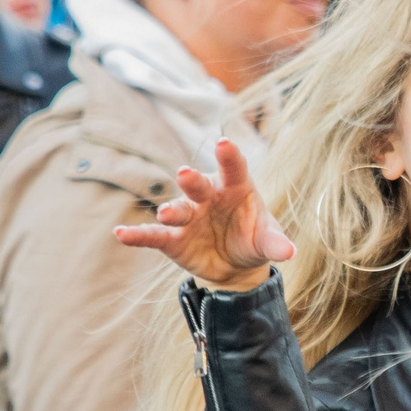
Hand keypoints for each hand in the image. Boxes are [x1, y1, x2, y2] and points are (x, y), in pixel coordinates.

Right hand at [110, 138, 291, 292]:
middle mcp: (208, 196)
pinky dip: (138, 236)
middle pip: (198, 184)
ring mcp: (188, 216)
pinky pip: (154, 235)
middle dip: (191, 179)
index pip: (233, 168)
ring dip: (170, 210)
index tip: (223, 144)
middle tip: (185, 173)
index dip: (228, 156)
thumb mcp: (266, 241)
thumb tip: (289, 252)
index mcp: (235, 187)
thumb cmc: (252, 239)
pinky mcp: (172, 238)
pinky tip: (121, 235)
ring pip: (177, 208)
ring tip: (167, 213)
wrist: (235, 266)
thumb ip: (275, 243)